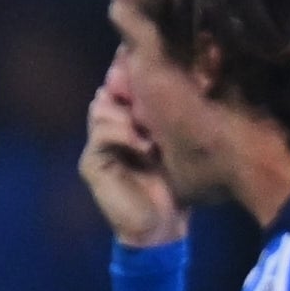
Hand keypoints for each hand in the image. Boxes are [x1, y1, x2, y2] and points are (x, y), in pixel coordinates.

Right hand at [80, 67, 184, 247]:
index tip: (150, 63)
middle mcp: (110, 126)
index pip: (123, 85)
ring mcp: (98, 143)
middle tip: (151, 95)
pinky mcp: (91, 162)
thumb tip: (198, 83)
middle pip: (109, 89)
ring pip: (103, 107)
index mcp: (129, 120)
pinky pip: (102, 134)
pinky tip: (145, 146)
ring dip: (129, 114)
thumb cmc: (176, 186)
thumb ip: (175, 120)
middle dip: (130, 86)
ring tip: (153, 132)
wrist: (162, 227)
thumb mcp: (179, 148)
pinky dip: (124, 135)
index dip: (132, 71)